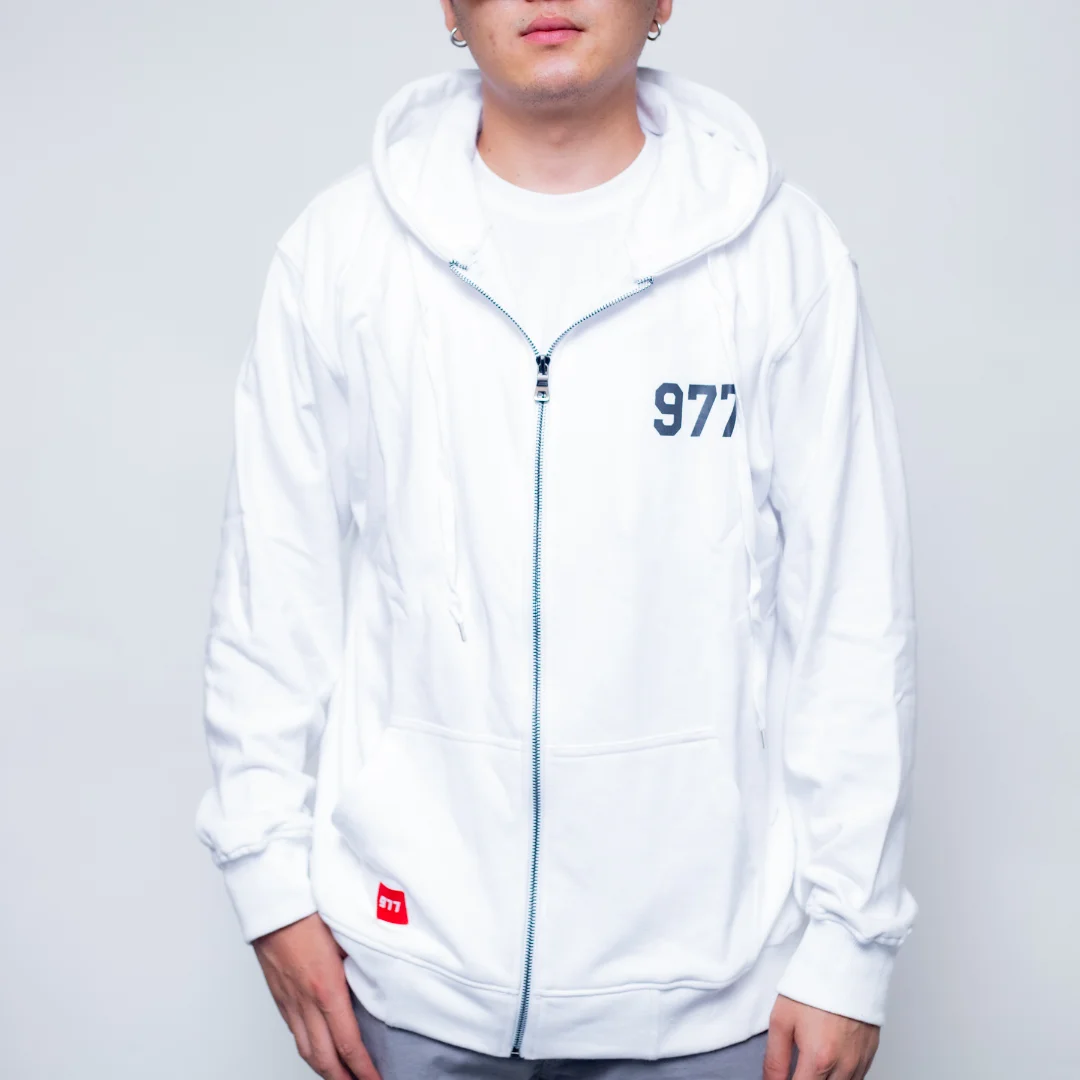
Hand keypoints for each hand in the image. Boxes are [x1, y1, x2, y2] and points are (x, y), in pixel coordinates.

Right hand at [253, 912, 381, 1079]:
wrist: (272, 901)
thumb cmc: (310, 909)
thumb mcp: (347, 934)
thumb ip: (364, 960)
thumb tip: (381, 974)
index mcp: (326, 987)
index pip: (348, 1042)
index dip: (363, 1068)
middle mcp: (305, 1001)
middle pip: (324, 1057)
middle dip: (343, 1079)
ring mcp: (289, 1000)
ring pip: (305, 1049)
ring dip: (324, 1069)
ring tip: (341, 1077)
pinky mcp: (279, 995)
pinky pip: (294, 1032)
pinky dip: (308, 1049)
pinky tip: (317, 1049)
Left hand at [763, 995, 878, 1079]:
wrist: (846, 963)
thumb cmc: (813, 986)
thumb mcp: (781, 1020)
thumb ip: (774, 1060)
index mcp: (819, 1059)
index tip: (781, 1078)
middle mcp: (844, 1066)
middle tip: (797, 1067)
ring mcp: (860, 1062)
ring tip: (812, 1062)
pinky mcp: (870, 1055)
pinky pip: (855, 1079)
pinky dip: (840, 1076)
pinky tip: (828, 1062)